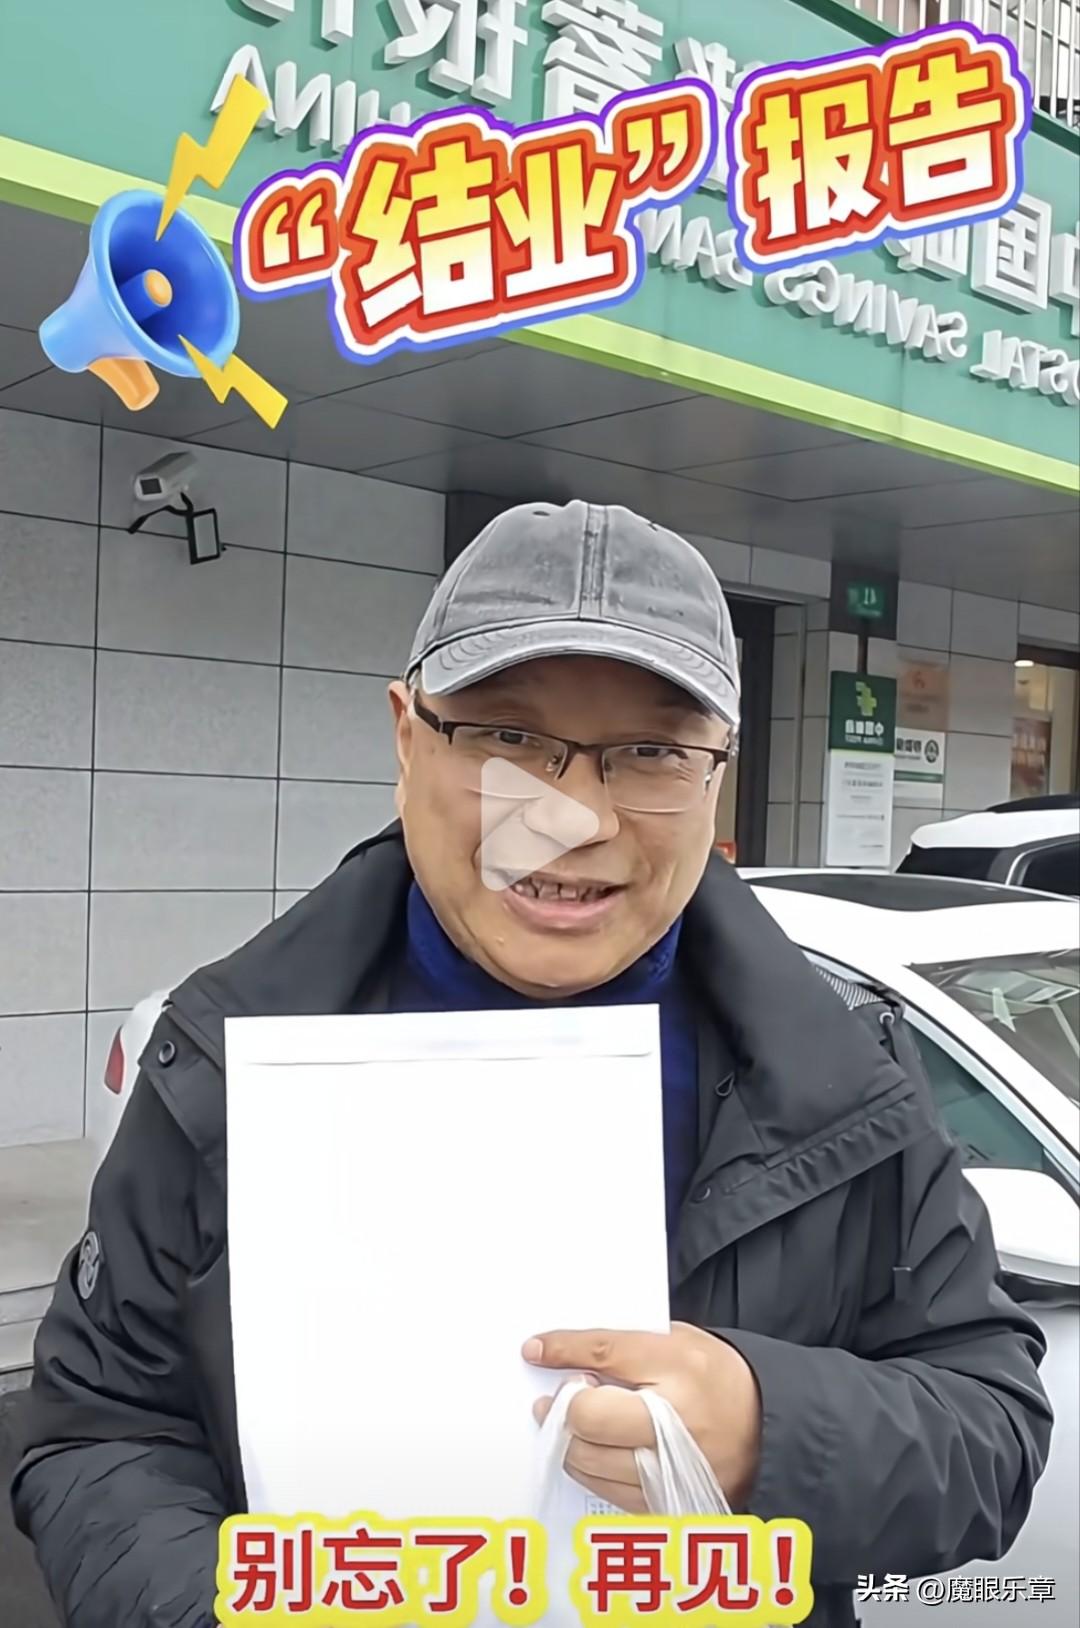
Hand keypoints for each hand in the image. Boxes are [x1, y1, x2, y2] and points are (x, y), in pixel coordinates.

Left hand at [522, 1324, 760, 1513]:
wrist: (769, 1429)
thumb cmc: (719, 1380)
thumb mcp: (681, 1341)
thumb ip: (630, 1346)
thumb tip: (570, 1355)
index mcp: (679, 1365)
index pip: (603, 1354)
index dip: (562, 1350)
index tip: (536, 1349)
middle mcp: (674, 1420)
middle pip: (589, 1416)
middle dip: (562, 1405)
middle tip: (555, 1397)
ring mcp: (670, 1467)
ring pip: (589, 1459)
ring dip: (569, 1440)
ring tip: (573, 1423)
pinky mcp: (666, 1500)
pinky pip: (605, 1488)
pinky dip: (590, 1468)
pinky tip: (592, 1451)